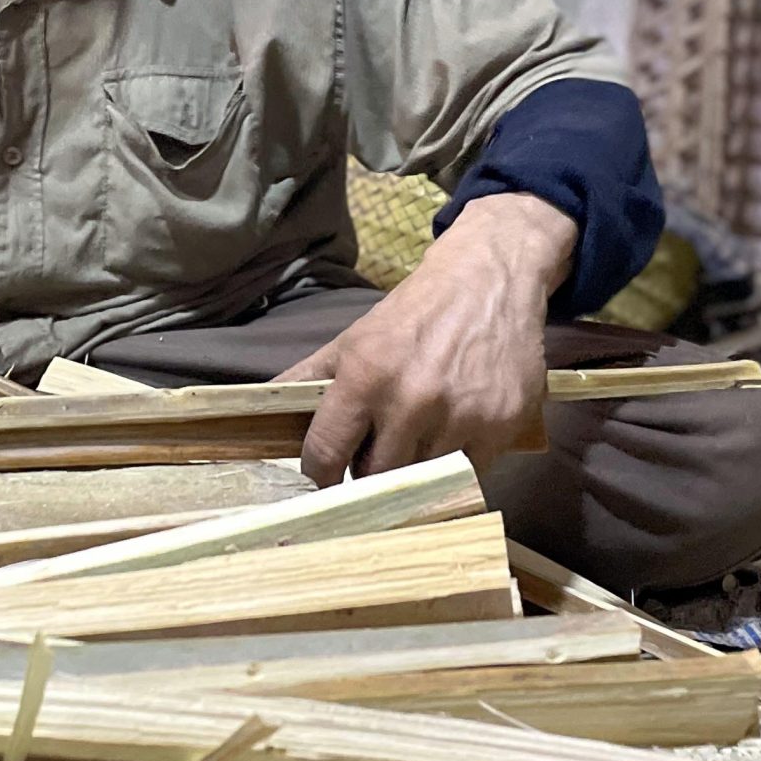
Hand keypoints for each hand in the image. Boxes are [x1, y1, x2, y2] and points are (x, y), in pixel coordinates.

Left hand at [282, 192, 576, 484]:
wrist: (489, 281)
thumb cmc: (413, 313)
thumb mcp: (352, 339)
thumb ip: (306, 379)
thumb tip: (259, 409)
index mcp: (366, 376)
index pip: (326, 455)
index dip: (320, 474)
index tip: (326, 476)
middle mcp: (413, 400)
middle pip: (376, 477)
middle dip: (369, 475)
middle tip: (375, 458)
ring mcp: (461, 416)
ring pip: (423, 479)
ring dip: (414, 470)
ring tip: (416, 442)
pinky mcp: (502, 425)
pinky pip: (468, 471)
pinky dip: (456, 463)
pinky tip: (453, 434)